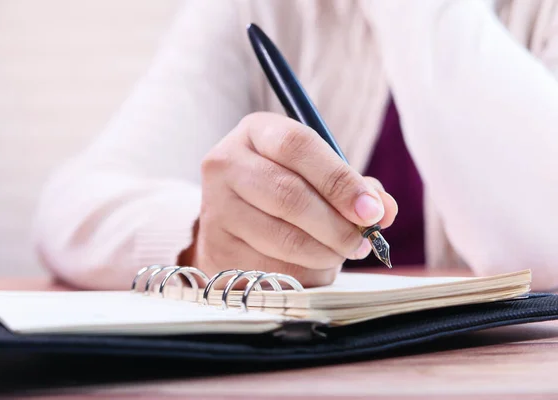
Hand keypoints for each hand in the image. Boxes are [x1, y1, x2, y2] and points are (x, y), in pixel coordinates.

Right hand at [183, 112, 397, 286]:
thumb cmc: (284, 188)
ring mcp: (216, 208)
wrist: (235, 218)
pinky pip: (271, 268)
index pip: (297, 147)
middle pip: (289, 195)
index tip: (371, 212)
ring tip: (342, 253)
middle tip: (363, 242)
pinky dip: (304, 273)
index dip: (339, 180)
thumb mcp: (315, 173)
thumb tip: (384, 210)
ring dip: (324, 253)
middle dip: (336, 225)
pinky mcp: (217, 248)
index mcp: (256, 132)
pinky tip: (314, 266)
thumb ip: (354, 186)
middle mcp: (226, 164)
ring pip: (282, 237)